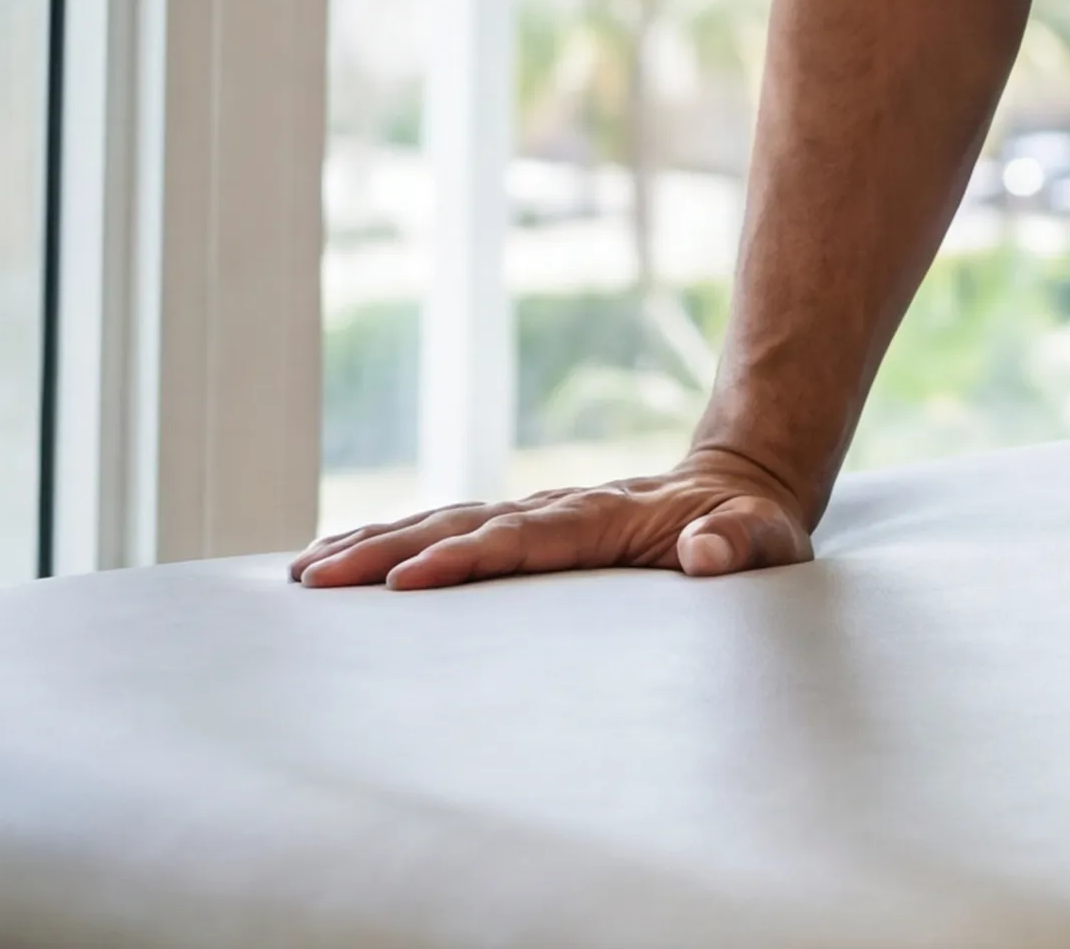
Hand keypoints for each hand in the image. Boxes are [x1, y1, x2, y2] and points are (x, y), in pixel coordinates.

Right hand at [286, 442, 819, 590]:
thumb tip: (704, 554)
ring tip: (304, 569)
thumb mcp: (765, 540)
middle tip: (318, 577)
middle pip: (459, 526)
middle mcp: (556, 509)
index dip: (466, 558)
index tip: (408, 581)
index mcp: (603, 518)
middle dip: (386, 550)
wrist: (739, 487)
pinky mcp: (522, 528)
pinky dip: (391, 538)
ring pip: (441, 524)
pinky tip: (341, 556)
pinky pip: (447, 531)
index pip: (522, 539)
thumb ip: (740, 545)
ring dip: (373, 542)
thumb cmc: (751, 529)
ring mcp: (534, 515)